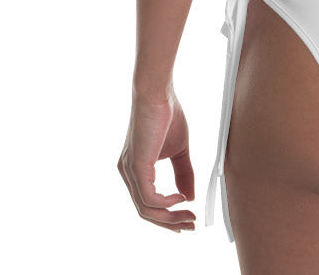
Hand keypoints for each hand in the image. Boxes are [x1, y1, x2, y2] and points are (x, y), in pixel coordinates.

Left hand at [118, 90, 195, 231]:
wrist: (158, 92)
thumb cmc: (167, 114)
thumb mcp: (180, 150)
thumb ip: (184, 173)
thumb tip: (190, 196)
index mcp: (136, 170)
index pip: (148, 203)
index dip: (167, 216)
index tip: (186, 219)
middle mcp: (128, 173)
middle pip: (146, 212)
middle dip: (170, 222)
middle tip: (190, 225)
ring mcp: (130, 171)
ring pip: (146, 209)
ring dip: (170, 217)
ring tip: (188, 215)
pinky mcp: (137, 166)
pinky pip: (148, 197)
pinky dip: (166, 201)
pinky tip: (180, 197)